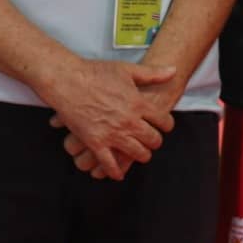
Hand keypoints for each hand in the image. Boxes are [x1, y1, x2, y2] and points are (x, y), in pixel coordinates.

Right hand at [43, 59, 177, 179]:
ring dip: (141, 155)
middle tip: (153, 141)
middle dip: (155, 142)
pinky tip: (119, 173)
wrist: (68, 80)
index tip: (165, 126)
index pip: (164, 121)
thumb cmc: (96, 73)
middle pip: (153, 140)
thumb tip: (173, 70)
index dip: (167, 125)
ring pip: (137, 153)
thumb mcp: (128, 69)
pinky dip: (116, 171)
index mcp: (138, 103)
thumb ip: (152, 73)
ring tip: (141, 154)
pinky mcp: (96, 142)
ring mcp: (113, 134)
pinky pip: (110, 164)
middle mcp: (129, 121)